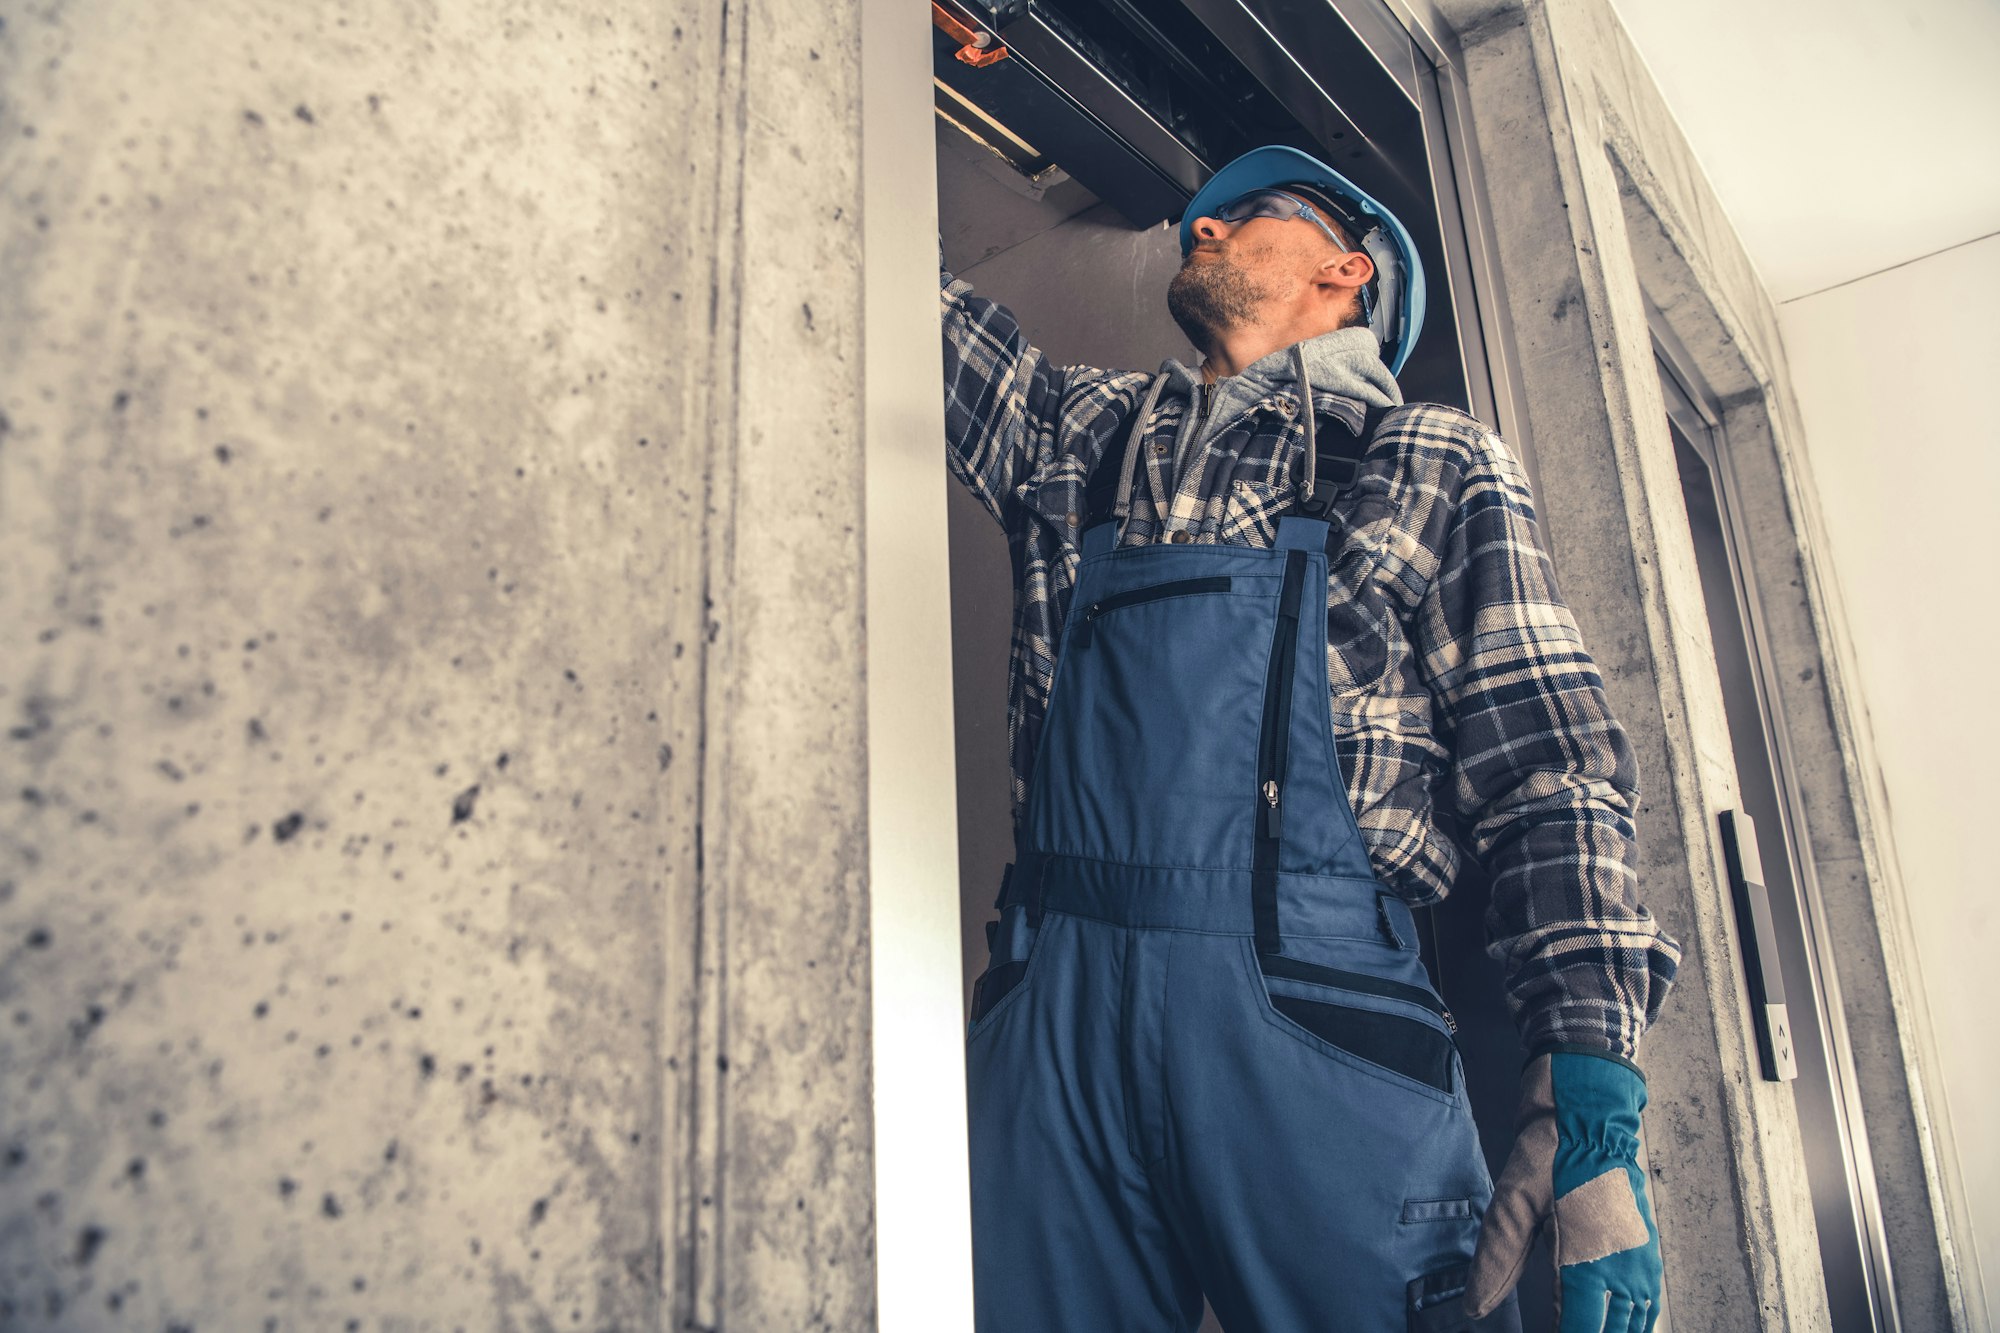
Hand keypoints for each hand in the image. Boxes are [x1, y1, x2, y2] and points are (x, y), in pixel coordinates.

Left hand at [1466, 1051, 1662, 1331]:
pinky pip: (1648, 1302)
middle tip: (1556, 1332)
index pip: (1580, 1328)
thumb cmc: (1552, 1150)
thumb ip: (1497, 1258)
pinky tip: (1612, 1321)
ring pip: (1635, 1323)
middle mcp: (1624, 1266)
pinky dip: (1632, 1320)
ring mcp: (1642, 1258)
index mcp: (1589, 1260)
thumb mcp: (1514, 1200)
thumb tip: (1473, 1307)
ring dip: (1612, 1331)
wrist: (1592, 1107)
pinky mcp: (1647, 1246)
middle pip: (1612, 1331)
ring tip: (1579, 1327)